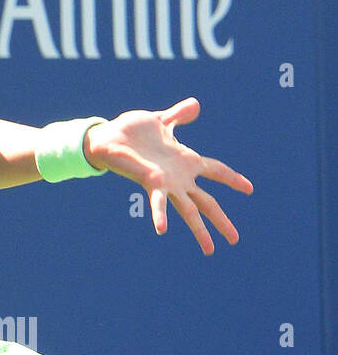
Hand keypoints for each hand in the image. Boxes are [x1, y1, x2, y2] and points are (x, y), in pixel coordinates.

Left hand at [84, 98, 252, 254]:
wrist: (106, 136)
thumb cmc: (132, 131)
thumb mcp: (161, 121)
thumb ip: (178, 116)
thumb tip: (195, 104)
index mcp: (185, 161)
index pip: (216, 170)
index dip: (232, 178)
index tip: (249, 189)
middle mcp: (179, 177)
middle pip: (207, 202)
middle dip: (221, 220)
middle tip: (235, 239)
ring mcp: (166, 183)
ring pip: (189, 210)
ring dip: (200, 230)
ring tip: (210, 250)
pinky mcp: (151, 182)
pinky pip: (157, 202)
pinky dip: (160, 215)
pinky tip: (162, 229)